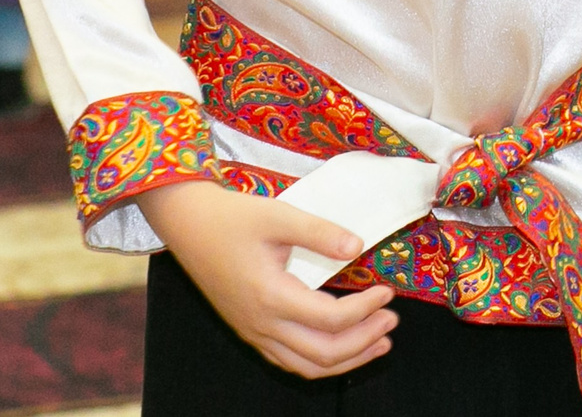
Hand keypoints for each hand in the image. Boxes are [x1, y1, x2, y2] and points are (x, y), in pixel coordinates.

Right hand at [137, 179, 396, 378]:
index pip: (330, 319)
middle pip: (323, 353)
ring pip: (306, 366)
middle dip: (364, 341)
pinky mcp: (250, 331)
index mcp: (270, 296)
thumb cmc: (232, 218)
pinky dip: (321, 362)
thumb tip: (358, 246)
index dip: (365, 309)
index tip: (387, 291)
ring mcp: (254, 332)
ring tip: (379, 343)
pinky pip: (289, 361)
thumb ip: (320, 232)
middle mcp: (262, 324)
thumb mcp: (279, 215)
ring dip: (347, 360)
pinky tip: (341, 348)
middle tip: (391, 320)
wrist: (189, 226)